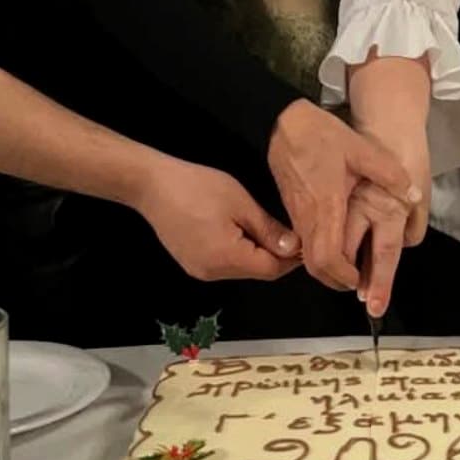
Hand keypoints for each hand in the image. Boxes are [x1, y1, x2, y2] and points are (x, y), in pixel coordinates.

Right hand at [138, 161, 302, 282]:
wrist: (152, 185)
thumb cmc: (198, 187)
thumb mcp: (240, 203)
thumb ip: (268, 229)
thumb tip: (295, 248)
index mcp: (227, 259)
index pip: (271, 270)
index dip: (292, 258)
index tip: (306, 241)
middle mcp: (213, 273)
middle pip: (257, 272)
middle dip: (276, 255)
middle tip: (291, 232)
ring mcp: (199, 271)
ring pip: (241, 269)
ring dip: (257, 254)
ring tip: (267, 228)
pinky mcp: (191, 263)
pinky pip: (224, 264)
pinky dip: (239, 252)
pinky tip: (241, 231)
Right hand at [266, 100, 419, 292]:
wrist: (281, 122)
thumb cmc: (320, 135)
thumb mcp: (361, 148)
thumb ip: (389, 173)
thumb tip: (414, 194)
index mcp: (326, 207)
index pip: (328, 258)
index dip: (344, 276)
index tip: (361, 279)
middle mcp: (307, 217)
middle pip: (315, 266)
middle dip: (336, 280)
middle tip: (358, 280)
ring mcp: (296, 215)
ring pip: (307, 256)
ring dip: (328, 267)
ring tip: (351, 266)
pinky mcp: (292, 209)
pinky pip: (304, 242)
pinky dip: (320, 252)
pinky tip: (337, 242)